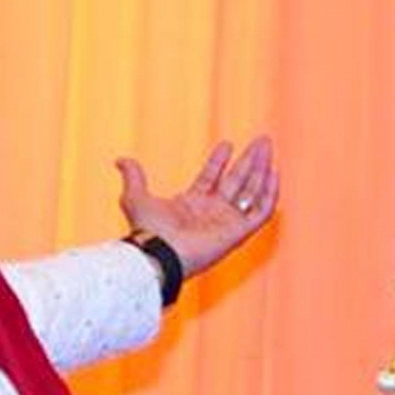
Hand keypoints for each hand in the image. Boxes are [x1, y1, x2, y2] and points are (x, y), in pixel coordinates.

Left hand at [116, 137, 277, 278]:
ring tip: (267, 147)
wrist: (158, 253)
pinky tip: (273, 172)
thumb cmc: (147, 230)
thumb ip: (134, 177)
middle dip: (249, 161)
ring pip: (252, 192)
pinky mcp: (238, 233)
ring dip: (261, 169)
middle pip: (237, 182)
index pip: (212, 179)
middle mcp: (212, 214)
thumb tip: (120, 160)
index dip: (219, 161)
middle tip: (261, 140)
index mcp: (192, 205)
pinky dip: (270, 193)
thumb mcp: (136, 197)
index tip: (227, 143)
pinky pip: (261, 212)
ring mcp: (227, 223)